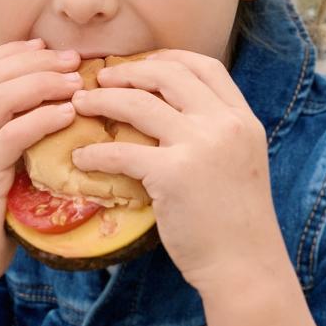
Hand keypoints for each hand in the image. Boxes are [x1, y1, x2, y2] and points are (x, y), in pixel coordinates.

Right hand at [0, 39, 81, 286]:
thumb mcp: (0, 169)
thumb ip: (16, 141)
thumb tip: (61, 113)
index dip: (15, 52)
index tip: (50, 48)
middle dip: (36, 61)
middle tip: (73, 60)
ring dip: (41, 83)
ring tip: (75, 82)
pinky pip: (10, 136)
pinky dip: (41, 119)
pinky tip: (67, 114)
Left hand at [70, 51, 284, 288]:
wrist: (245, 266)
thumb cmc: (238, 222)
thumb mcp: (240, 161)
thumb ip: (216, 133)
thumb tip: (173, 114)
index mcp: (242, 118)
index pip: (204, 66)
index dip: (167, 58)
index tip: (140, 64)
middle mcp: (224, 124)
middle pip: (168, 74)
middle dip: (128, 72)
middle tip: (100, 79)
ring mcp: (199, 146)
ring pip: (138, 103)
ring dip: (101, 100)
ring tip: (79, 105)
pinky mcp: (172, 174)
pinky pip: (121, 151)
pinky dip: (95, 152)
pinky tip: (81, 158)